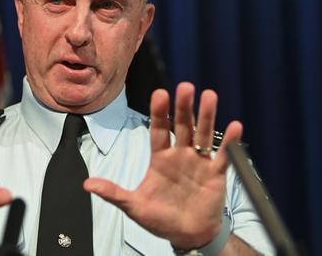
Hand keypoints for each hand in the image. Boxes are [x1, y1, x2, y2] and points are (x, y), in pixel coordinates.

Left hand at [84, 82, 241, 249]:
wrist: (186, 235)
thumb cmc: (160, 218)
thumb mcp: (134, 206)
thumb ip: (114, 193)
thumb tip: (87, 185)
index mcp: (160, 158)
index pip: (158, 130)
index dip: (159, 113)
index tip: (159, 94)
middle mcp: (180, 155)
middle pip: (182, 126)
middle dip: (183, 107)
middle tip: (185, 87)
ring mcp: (199, 162)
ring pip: (202, 134)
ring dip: (206, 116)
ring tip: (209, 96)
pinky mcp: (216, 174)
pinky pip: (224, 156)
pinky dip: (230, 142)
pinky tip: (235, 126)